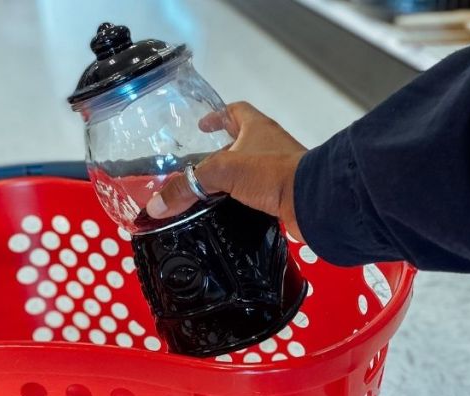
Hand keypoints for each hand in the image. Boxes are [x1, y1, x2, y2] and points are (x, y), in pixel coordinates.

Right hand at [145, 102, 307, 240]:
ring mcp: (280, 168)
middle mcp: (270, 144)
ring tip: (210, 190)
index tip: (202, 125)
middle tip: (200, 164)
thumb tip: (157, 205)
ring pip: (251, 168)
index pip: (236, 111)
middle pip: (242, 141)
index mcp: (257, 127)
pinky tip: (231, 210)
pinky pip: (260, 192)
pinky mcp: (284, 192)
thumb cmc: (271, 172)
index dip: (217, 115)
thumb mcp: (222, 172)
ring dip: (233, 177)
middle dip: (222, 151)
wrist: (312, 200)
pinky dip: (244, 199)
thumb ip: (188, 186)